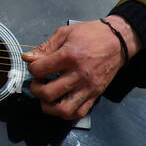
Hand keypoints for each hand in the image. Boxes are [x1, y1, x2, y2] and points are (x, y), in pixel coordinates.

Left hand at [21, 17, 137, 119]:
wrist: (118, 41)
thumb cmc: (92, 35)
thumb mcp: (65, 33)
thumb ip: (45, 47)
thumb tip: (28, 57)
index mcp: (69, 56)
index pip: (39, 70)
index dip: (32, 68)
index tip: (35, 66)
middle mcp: (79, 74)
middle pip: (48, 93)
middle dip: (36, 90)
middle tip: (38, 83)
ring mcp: (88, 87)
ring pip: (63, 110)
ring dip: (49, 106)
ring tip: (47, 97)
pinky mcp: (95, 95)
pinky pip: (79, 113)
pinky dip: (66, 113)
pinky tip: (60, 103)